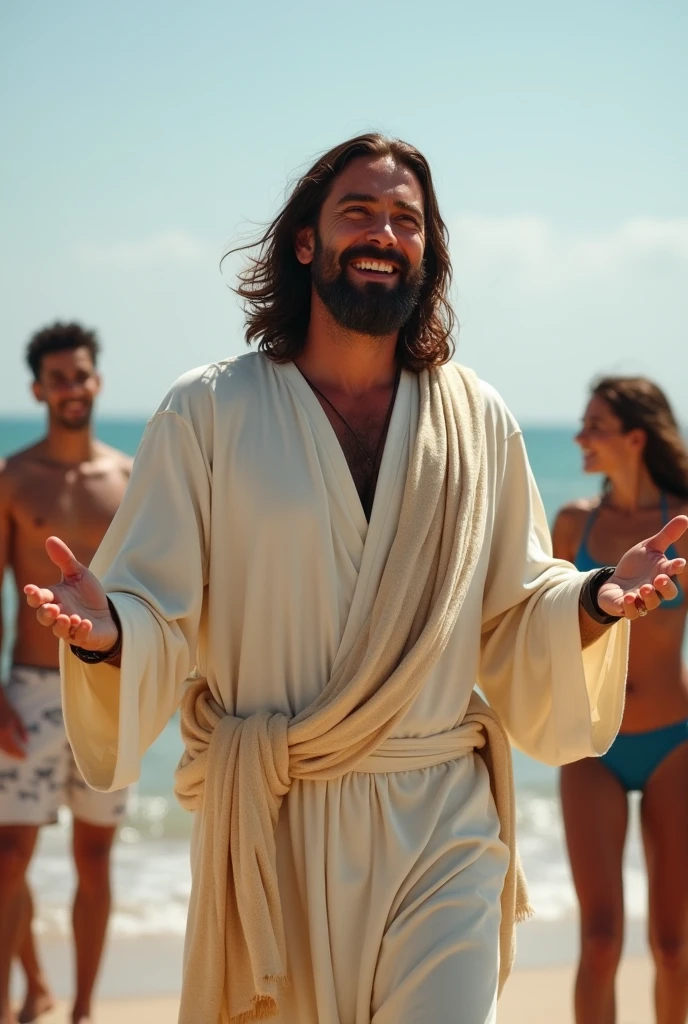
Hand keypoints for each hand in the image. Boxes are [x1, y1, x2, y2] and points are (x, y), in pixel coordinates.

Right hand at [0, 690, 27, 758]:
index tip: (25, 757)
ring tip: (15, 754)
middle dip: (14, 754)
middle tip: (21, 757)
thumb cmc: (5, 709)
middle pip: (6, 749)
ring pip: (1, 748)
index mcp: (5, 731)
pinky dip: (3, 748)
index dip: (19, 753)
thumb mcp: (16, 718)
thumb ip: (21, 730)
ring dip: (8, 752)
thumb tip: (26, 741)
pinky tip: (8, 748)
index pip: (13, 747)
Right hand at [23, 536, 117, 650]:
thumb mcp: (79, 574)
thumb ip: (64, 559)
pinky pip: (78, 637)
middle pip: (43, 616)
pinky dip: (81, 632)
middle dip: (46, 613)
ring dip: (61, 624)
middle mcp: (58, 614)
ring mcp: (69, 628)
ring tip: (69, 617)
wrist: (107, 614)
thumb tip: (50, 539)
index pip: (38, 598)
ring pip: (58, 630)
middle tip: (53, 607)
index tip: (31, 589)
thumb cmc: (88, 595)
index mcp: (54, 598)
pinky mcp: (82, 637)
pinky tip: (86, 623)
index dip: (33, 594)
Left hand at [597, 515, 687, 619]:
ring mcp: (641, 601)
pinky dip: (631, 607)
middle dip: (665, 587)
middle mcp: (656, 590)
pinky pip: (632, 612)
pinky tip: (628, 597)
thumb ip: (666, 536)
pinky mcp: (626, 608)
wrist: (614, 581)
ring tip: (644, 588)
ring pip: (650, 604)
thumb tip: (684, 517)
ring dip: (648, 597)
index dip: (676, 568)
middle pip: (668, 594)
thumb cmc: (636, 565)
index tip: (679, 563)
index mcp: (662, 573)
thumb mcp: (649, 547)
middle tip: (660, 578)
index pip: (673, 573)